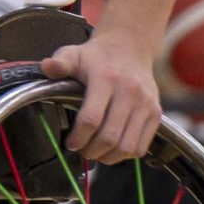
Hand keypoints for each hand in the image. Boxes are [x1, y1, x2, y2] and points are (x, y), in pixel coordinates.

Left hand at [43, 29, 161, 164]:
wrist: (130, 46)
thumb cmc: (97, 56)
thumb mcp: (74, 54)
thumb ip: (60, 62)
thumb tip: (46, 67)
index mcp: (106, 78)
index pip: (91, 119)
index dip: (78, 138)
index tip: (70, 142)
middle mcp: (129, 91)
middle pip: (109, 137)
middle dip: (91, 151)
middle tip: (82, 150)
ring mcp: (145, 103)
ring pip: (126, 146)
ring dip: (108, 157)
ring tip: (96, 152)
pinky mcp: (156, 112)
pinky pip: (141, 146)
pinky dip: (125, 154)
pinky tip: (113, 148)